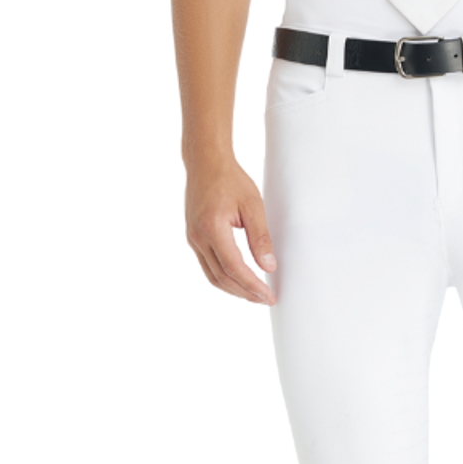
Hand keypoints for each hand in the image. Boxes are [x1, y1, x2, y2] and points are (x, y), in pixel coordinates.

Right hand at [185, 156, 276, 304]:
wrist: (205, 163)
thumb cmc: (230, 179)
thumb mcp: (253, 205)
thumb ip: (260, 237)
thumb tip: (269, 267)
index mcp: (212, 228)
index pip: (234, 267)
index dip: (252, 286)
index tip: (269, 295)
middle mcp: (198, 237)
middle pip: (222, 277)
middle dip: (245, 293)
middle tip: (265, 299)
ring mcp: (193, 239)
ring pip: (212, 276)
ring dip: (234, 289)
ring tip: (254, 295)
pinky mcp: (193, 238)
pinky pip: (207, 266)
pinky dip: (224, 278)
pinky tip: (239, 279)